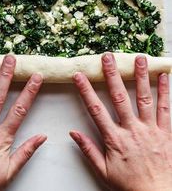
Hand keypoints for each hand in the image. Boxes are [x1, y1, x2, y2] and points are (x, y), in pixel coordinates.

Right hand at [70, 52, 171, 190]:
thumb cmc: (130, 184)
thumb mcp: (104, 171)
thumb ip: (88, 150)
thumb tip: (73, 133)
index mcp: (115, 139)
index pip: (96, 109)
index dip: (86, 91)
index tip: (79, 76)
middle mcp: (132, 129)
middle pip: (119, 97)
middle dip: (112, 75)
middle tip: (108, 57)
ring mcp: (150, 129)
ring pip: (144, 98)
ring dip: (141, 76)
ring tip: (139, 58)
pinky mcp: (166, 132)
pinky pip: (166, 109)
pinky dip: (164, 91)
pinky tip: (163, 76)